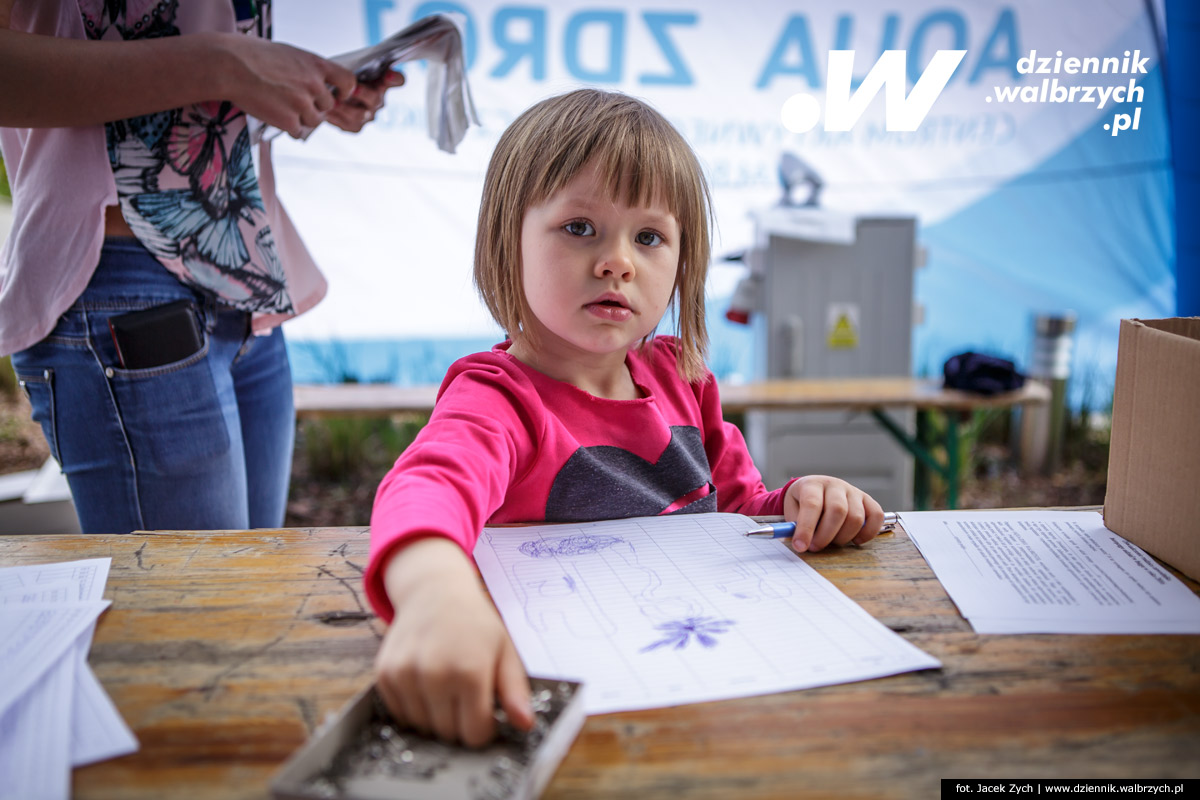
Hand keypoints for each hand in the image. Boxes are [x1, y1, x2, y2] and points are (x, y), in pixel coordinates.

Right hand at [208, 33, 356, 138]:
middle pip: (327, 106)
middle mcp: (314, 85)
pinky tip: (275, 116)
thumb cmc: (253, 55)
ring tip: (281, 106)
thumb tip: (318, 83)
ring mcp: (303, 104)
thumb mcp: (289, 54)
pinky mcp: (289, 121)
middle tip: (295, 101)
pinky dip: (288, 128)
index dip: (345, 90)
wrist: (230, 66)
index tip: (338, 94)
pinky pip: (298, 132)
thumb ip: (307, 69)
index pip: (348, 81)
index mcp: (316, 65)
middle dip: (314, 106)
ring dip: (301, 118)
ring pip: (313, 121)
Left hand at [326, 69, 405, 132]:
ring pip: (361, 115)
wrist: (322, 92)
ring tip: (333, 103)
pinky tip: (327, 112)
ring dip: (346, 108)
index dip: (395, 78)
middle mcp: (378, 99)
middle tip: (353, 89)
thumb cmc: (336, 77)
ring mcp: (368, 114)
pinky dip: (337, 117)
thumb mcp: (344, 66)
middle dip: (364, 93)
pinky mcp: (355, 126)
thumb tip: (351, 70)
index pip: (397, 80)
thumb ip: (353, 66)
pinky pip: (348, 124)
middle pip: (376, 98)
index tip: (388, 76)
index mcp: (381, 81)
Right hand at [374, 537, 532, 746]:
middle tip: (466, 694)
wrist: (434, 591)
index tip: (485, 711)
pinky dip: (413, 707)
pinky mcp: (385, 674)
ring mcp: (405, 675)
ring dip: (435, 716)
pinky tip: (426, 682)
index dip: (484, 728)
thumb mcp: (505, 651)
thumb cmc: (474, 623)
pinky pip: (400, 713)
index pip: (475, 734)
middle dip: (460, 722)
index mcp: (470, 672)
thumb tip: (526, 725)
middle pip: (448, 734)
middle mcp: (434, 675)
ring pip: (422, 727)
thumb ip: (515, 691)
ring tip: (446, 685)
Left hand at [783, 475, 884, 552]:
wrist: (815, 489)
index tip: (800, 546)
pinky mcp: (867, 500)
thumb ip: (795, 525)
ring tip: (831, 543)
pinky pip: (876, 516)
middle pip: (838, 510)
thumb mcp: (792, 510)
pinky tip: (855, 541)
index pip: (812, 504)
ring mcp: (853, 491)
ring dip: (844, 537)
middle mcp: (835, 485)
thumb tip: (801, 543)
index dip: (806, 528)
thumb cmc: (802, 503)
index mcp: (812, 484)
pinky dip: (868, 533)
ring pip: (856, 517)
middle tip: (815, 547)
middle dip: (826, 535)